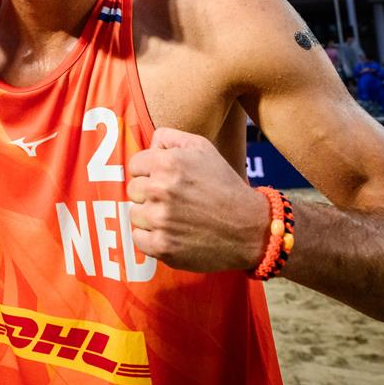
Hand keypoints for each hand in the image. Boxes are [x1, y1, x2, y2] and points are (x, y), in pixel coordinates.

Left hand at [126, 127, 268, 272]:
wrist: (250, 228)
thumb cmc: (225, 186)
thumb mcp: (203, 148)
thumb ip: (169, 138)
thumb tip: (149, 145)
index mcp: (168, 163)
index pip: (135, 165)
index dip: (148, 172)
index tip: (164, 180)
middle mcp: (161, 189)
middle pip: (133, 190)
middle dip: (149, 194)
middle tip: (173, 200)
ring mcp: (160, 220)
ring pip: (134, 214)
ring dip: (149, 216)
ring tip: (174, 217)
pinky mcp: (162, 246)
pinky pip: (138, 238)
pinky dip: (150, 238)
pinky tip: (170, 233)